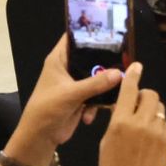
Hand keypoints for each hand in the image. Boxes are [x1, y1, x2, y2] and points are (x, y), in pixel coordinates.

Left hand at [12, 36, 122, 156]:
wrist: (39, 138)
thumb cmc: (47, 109)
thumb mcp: (71, 94)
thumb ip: (95, 83)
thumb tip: (120, 74)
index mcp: (59, 59)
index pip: (74, 37)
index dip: (90, 30)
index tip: (111, 28)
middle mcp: (68, 67)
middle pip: (91, 57)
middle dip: (106, 61)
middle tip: (126, 61)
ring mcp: (76, 83)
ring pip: (98, 76)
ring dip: (105, 87)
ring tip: (114, 93)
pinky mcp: (82, 98)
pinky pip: (97, 94)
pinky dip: (97, 103)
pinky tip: (91, 116)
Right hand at [98, 63, 165, 165]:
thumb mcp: (107, 140)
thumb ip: (118, 119)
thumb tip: (126, 103)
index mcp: (121, 122)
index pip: (129, 90)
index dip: (133, 75)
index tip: (137, 66)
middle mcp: (142, 123)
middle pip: (150, 94)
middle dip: (144, 96)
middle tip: (137, 105)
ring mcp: (158, 132)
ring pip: (159, 108)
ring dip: (151, 111)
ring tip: (143, 127)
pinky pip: (164, 124)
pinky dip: (157, 127)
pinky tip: (149, 142)